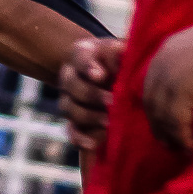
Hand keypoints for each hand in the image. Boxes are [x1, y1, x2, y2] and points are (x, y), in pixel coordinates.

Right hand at [57, 34, 122, 152]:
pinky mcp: (73, 120)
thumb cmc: (119, 59)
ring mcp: (69, 100)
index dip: (88, 67)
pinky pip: (70, 130)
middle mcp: (69, 76)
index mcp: (81, 54)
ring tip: (109, 122)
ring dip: (89, 116)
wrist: (109, 73)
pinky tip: (93, 143)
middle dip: (92, 95)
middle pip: (72, 85)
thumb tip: (123, 53)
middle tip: (112, 102)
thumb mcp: (121, 49)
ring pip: (70, 109)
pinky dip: (80, 138)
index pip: (80, 59)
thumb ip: (121, 51)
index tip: (100, 75)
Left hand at [141, 16, 192, 151]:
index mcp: (162, 54)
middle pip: (152, 104)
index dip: (155, 109)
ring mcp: (169, 80)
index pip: (150, 87)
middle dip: (158, 125)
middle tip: (166, 142)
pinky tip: (189, 146)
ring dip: (170, 136)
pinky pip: (177, 121)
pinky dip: (182, 136)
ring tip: (178, 149)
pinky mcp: (182, 93)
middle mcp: (160, 67)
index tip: (162, 123)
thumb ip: (184, 62)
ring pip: (163, 116)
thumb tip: (186, 82)